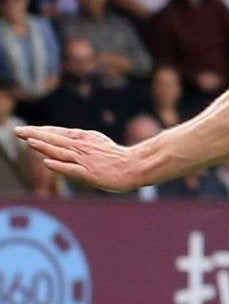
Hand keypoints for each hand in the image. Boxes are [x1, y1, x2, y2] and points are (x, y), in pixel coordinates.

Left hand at [14, 126, 153, 191]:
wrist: (136, 166)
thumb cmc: (116, 157)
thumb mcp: (97, 142)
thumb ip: (79, 141)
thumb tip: (64, 141)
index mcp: (84, 138)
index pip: (57, 133)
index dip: (40, 131)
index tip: (24, 129)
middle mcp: (82, 147)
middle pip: (55, 139)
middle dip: (35, 135)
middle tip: (17, 131)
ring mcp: (86, 160)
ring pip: (61, 152)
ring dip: (44, 147)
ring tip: (29, 142)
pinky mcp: (90, 174)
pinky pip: (72, 169)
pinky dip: (59, 165)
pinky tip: (47, 162)